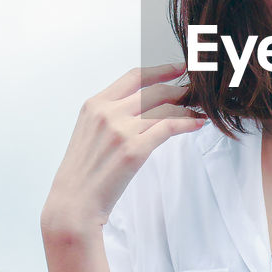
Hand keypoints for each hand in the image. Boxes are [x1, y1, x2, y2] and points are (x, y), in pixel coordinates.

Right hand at [41, 61, 206, 232]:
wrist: (74, 203)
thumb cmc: (82, 173)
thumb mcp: (89, 132)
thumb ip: (110, 115)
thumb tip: (141, 106)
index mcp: (95, 104)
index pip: (134, 76)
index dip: (160, 70)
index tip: (178, 68)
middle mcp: (107, 113)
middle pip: (154, 91)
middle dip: (179, 91)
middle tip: (194, 95)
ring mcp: (121, 130)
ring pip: (165, 108)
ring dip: (187, 109)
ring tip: (198, 112)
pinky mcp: (134, 150)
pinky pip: (169, 128)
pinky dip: (187, 123)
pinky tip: (196, 124)